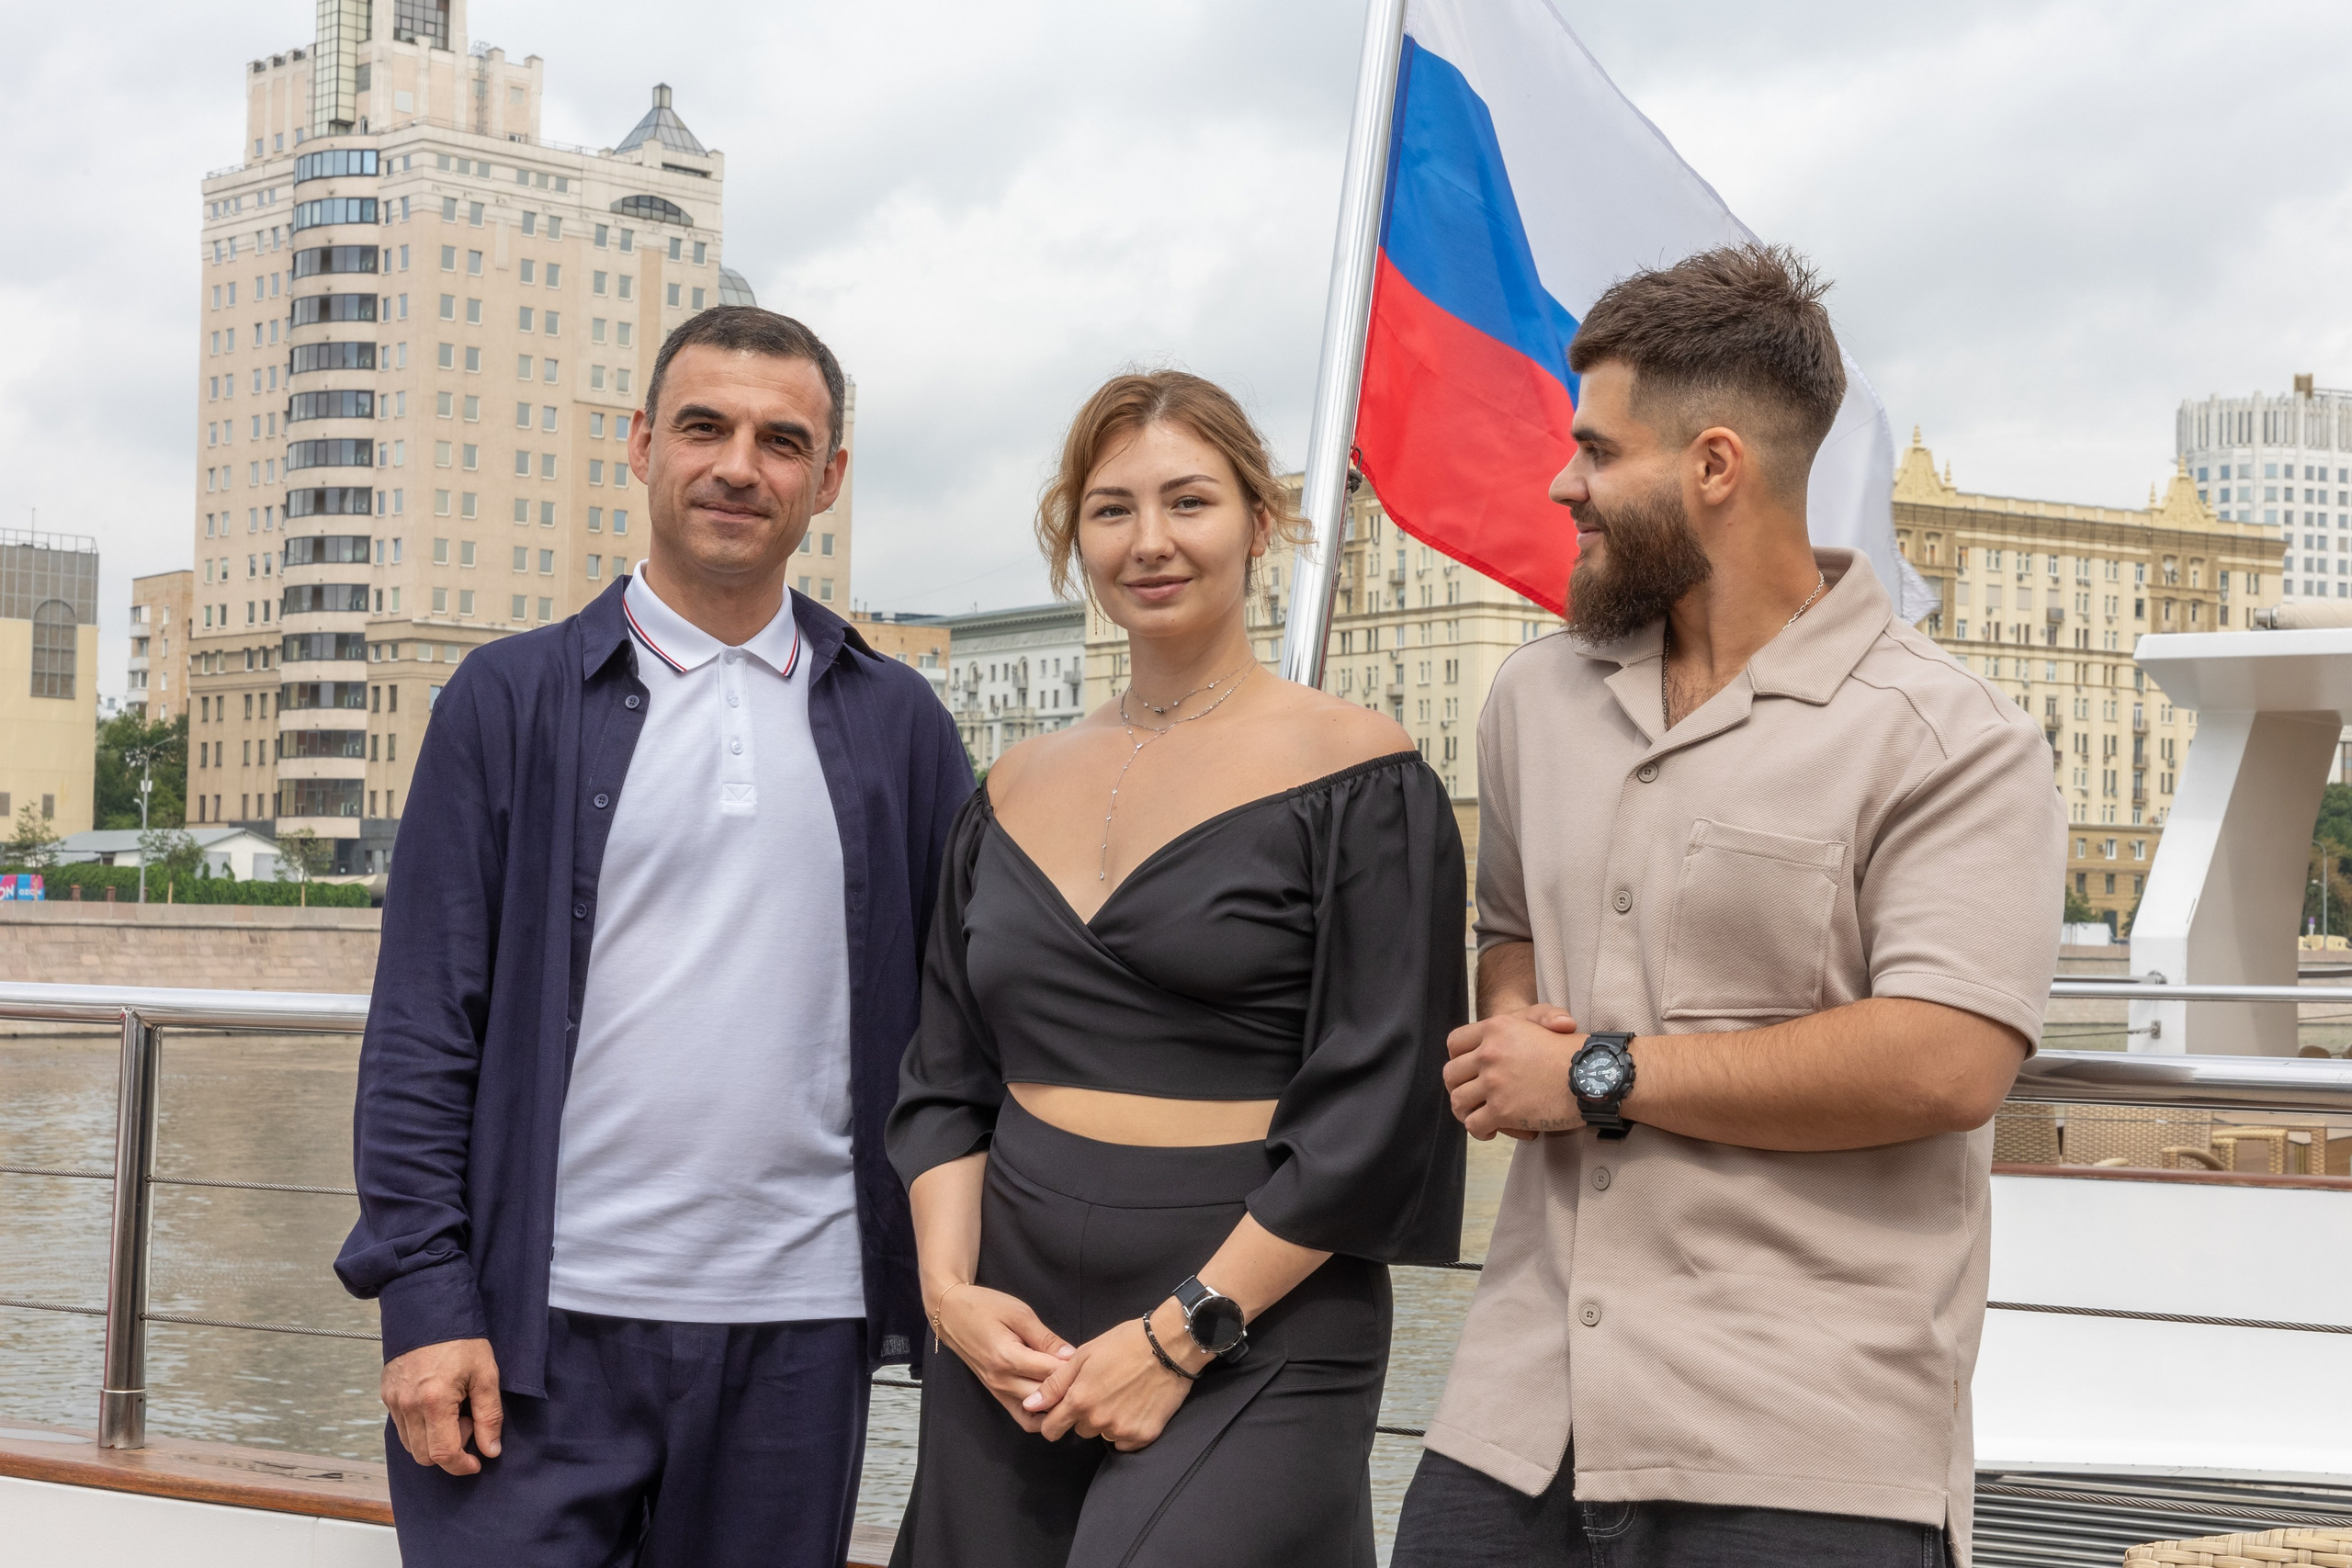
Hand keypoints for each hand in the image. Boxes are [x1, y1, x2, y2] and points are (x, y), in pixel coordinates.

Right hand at [381, 1337, 503, 1474]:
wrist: (430, 1309)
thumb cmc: (462, 1340)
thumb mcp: (486, 1374)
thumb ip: (489, 1416)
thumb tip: (491, 1450)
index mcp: (434, 1401)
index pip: (443, 1454)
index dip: (462, 1466)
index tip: (477, 1462)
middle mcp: (407, 1405)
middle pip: (423, 1456)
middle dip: (449, 1452)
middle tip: (467, 1423)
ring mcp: (393, 1400)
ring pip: (409, 1445)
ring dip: (433, 1441)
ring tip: (453, 1412)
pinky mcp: (386, 1394)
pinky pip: (401, 1426)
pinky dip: (419, 1428)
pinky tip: (437, 1406)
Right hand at [931, 1283, 1074, 1432]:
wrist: (951, 1313)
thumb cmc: (985, 1307)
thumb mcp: (1020, 1314)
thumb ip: (1046, 1338)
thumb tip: (1072, 1356)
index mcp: (1008, 1358)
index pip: (1052, 1374)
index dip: (1075, 1369)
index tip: (1090, 1361)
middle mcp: (1001, 1381)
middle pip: (1046, 1398)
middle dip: (1069, 1389)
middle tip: (1086, 1376)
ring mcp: (997, 1391)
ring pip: (1035, 1414)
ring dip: (1055, 1405)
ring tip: (1071, 1389)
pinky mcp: (996, 1394)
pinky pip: (1022, 1417)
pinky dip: (1040, 1415)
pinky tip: (1054, 1400)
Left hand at [1031, 1305, 1195, 1449]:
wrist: (1170, 1345)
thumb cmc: (1125, 1343)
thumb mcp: (1084, 1355)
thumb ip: (1055, 1384)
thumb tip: (1030, 1405)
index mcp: (1080, 1400)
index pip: (1051, 1429)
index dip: (1052, 1421)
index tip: (1060, 1412)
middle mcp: (1098, 1421)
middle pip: (1080, 1430)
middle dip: (1085, 1415)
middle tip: (1102, 1390)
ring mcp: (1122, 1430)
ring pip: (1103, 1435)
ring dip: (1106, 1422)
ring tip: (1122, 1395)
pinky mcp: (1144, 1436)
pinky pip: (1125, 1442)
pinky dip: (1127, 1429)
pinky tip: (1136, 1407)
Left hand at [1444, 1004, 1585, 1139]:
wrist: (1593, 1075)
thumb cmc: (1574, 1050)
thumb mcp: (1551, 1018)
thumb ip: (1536, 1016)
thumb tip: (1546, 1021)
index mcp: (1495, 1028)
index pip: (1455, 1043)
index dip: (1457, 1059)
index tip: (1467, 1071)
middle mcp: (1489, 1053)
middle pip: (1451, 1074)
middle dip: (1458, 1088)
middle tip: (1471, 1097)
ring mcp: (1494, 1082)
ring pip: (1458, 1101)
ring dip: (1466, 1112)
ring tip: (1479, 1116)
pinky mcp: (1502, 1110)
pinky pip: (1474, 1124)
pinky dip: (1479, 1130)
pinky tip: (1491, 1129)